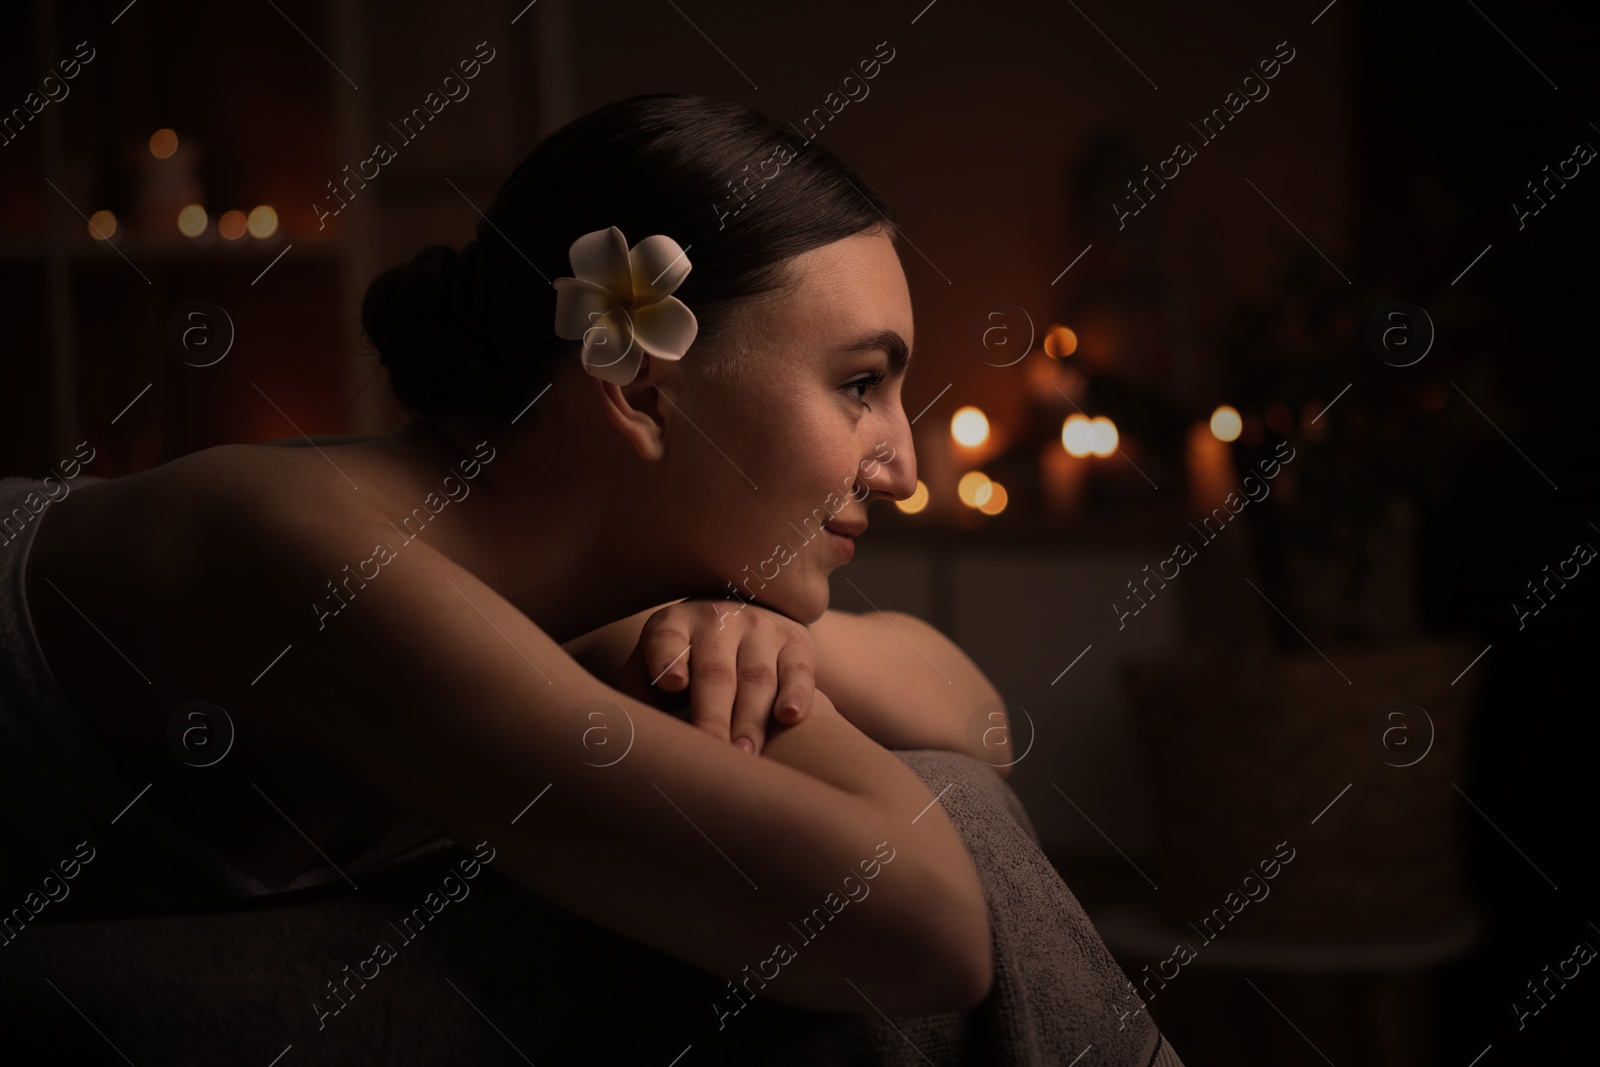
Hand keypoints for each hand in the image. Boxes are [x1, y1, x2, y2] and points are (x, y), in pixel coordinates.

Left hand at [613, 599, 816, 754]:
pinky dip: (797, 695)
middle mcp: (718, 620)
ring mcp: (760, 629)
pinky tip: (791, 717)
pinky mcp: (796, 643)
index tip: (671, 683)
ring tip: (746, 755)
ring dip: (751, 719)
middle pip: (715, 673)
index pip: (667, 639)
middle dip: (713, 717)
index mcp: (674, 625)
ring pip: (757, 678)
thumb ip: (638, 692)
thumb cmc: (689, 657)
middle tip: (714, 754)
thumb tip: (627, 734)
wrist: (750, 614)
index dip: (668, 659)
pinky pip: (798, 671)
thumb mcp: (655, 663)